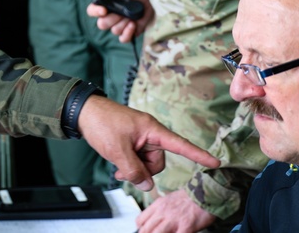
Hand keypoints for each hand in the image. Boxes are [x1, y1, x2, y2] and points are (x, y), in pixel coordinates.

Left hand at [76, 96, 219, 191]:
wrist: (83, 112)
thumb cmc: (101, 124)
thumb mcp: (117, 151)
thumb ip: (134, 170)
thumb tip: (146, 186)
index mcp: (152, 130)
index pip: (180, 145)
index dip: (198, 155)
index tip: (215, 162)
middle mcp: (150, 133)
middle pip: (159, 161)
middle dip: (144, 170)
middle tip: (123, 168)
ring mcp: (141, 137)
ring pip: (148, 163)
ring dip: (135, 169)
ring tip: (117, 164)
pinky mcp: (133, 141)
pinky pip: (139, 159)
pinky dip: (130, 165)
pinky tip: (118, 164)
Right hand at [86, 0, 154, 40]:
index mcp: (105, 4)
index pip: (92, 11)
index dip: (95, 12)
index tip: (104, 10)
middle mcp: (110, 16)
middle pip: (102, 24)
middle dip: (113, 18)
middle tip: (122, 11)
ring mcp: (119, 25)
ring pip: (114, 30)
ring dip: (123, 23)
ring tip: (132, 16)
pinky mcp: (129, 32)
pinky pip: (123, 39)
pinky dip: (128, 33)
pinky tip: (133, 24)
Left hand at [136, 189, 217, 232]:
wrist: (205, 193)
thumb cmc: (188, 198)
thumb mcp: (168, 200)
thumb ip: (159, 210)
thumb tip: (154, 222)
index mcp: (158, 205)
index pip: (140, 220)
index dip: (141, 229)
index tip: (145, 232)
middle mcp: (163, 212)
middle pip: (145, 230)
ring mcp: (174, 220)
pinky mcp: (186, 227)